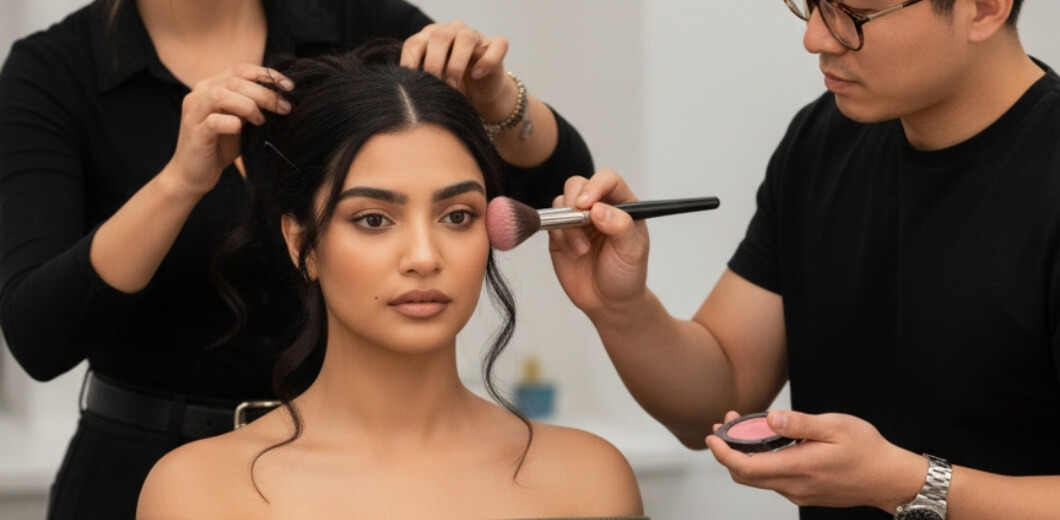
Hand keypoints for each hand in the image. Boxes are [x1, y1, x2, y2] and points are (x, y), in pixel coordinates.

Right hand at [167, 64, 292, 196]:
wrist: (193, 174)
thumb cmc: (220, 146)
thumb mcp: (240, 121)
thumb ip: (252, 106)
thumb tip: (282, 98)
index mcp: (211, 87)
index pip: (241, 70)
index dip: (267, 74)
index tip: (289, 86)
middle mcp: (199, 95)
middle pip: (235, 81)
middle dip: (265, 93)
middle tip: (284, 108)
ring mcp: (194, 113)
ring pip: (220, 95)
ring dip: (248, 105)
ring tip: (261, 121)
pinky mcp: (195, 133)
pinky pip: (213, 121)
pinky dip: (231, 123)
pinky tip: (241, 130)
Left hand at [400, 21, 509, 118]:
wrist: (480, 94)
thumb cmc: (452, 86)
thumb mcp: (433, 83)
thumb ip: (420, 79)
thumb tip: (405, 88)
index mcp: (431, 37)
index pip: (416, 42)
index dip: (411, 60)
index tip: (410, 80)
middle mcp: (453, 31)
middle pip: (440, 37)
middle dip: (434, 63)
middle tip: (434, 83)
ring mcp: (476, 36)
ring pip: (467, 38)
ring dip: (457, 63)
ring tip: (453, 84)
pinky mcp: (496, 45)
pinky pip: (496, 45)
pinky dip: (487, 61)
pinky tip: (477, 76)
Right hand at [548, 169, 650, 316]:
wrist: (608, 303)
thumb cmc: (626, 275)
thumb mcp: (633, 251)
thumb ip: (620, 227)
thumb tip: (598, 209)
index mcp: (622, 205)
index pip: (608, 180)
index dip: (595, 185)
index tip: (586, 204)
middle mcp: (598, 207)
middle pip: (578, 184)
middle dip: (574, 202)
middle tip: (579, 222)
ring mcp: (577, 220)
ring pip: (561, 203)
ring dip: (568, 225)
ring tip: (582, 250)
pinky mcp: (560, 234)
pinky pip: (550, 223)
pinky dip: (559, 236)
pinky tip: (574, 254)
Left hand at [706, 410, 925, 512]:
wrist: (890, 479)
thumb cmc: (868, 451)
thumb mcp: (835, 427)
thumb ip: (799, 424)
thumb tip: (770, 419)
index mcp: (798, 468)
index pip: (746, 466)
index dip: (723, 452)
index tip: (714, 436)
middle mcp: (794, 486)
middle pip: (745, 475)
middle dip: (728, 451)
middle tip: (725, 427)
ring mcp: (799, 493)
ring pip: (759, 479)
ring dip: (745, 456)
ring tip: (743, 430)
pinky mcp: (805, 493)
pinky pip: (774, 480)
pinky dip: (761, 463)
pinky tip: (767, 444)